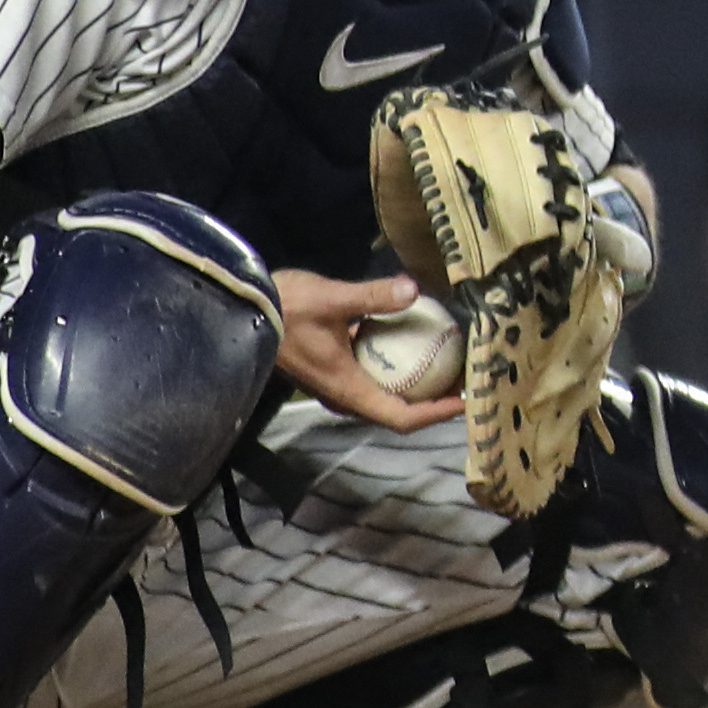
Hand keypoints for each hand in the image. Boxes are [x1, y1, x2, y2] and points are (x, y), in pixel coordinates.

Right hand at [274, 270, 464, 431]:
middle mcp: (343, 395)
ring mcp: (335, 384)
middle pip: (397, 411)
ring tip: (447, 361)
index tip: (466, 400)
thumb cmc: (284, 308)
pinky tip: (412, 340)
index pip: (400, 417)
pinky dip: (396, 367)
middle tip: (464, 378)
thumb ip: (373, 297)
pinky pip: (371, 376)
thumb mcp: (332, 299)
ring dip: (416, 384)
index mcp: (347, 389)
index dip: (436, 414)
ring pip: (384, 394)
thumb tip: (412, 289)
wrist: (242, 309)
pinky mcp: (331, 369)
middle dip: (433, 400)